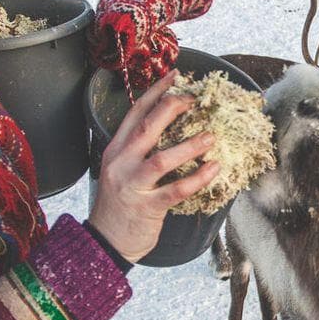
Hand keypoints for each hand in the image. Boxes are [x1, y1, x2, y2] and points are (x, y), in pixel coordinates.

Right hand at [87, 72, 221, 262]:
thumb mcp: (121, 171)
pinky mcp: (147, 207)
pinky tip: (214, 169)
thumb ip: (139, 151)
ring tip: (212, 136)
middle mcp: (121, 163)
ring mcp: (132, 185)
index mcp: (115, 150)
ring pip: (162, 158)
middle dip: (173, 108)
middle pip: (148, 127)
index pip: (136, 113)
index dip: (157, 92)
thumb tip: (171, 129)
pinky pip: (176, 190)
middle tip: (196, 100)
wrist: (104, 242)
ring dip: (190, 145)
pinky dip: (197, 178)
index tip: (177, 76)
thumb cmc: (119, 205)